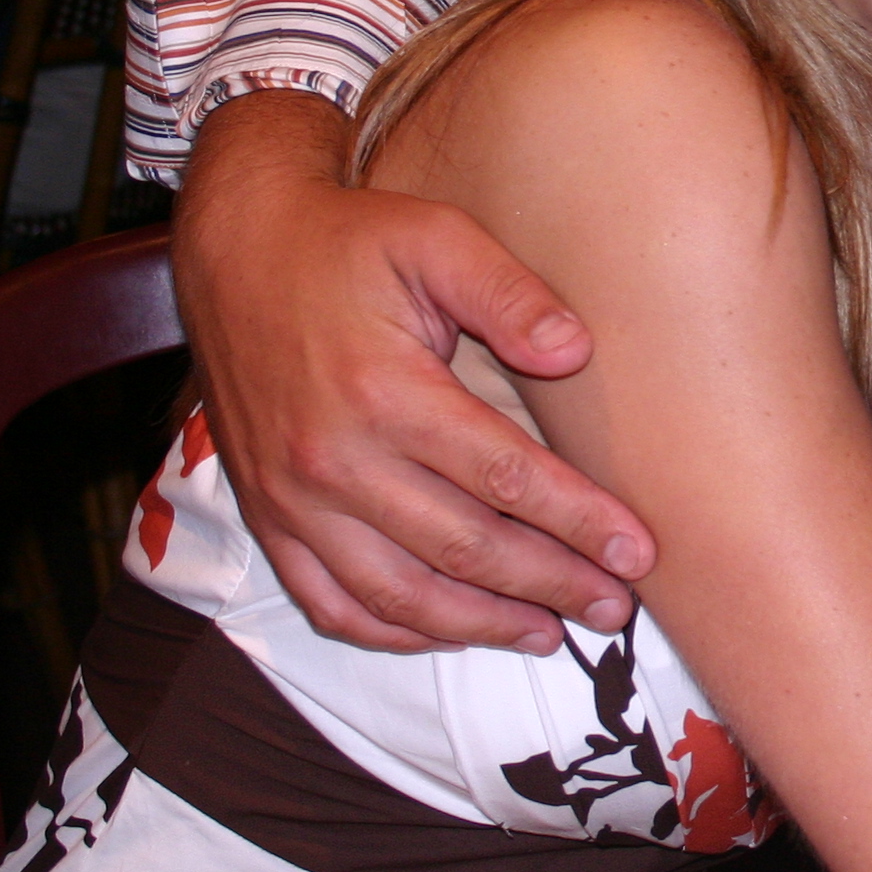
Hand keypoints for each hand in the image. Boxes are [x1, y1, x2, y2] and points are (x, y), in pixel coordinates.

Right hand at [172, 90, 653, 652]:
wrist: (234, 251)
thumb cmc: (346, 241)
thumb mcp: (434, 237)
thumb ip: (508, 293)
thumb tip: (575, 350)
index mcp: (385, 393)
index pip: (506, 479)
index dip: (579, 521)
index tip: (637, 552)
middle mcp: (334, 460)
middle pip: (464, 549)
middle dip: (550, 585)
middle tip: (614, 607)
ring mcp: (293, 499)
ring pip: (400, 595)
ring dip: (482, 625)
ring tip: (549, 633)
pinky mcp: (267, 517)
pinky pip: (330, 602)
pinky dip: (394, 632)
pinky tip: (451, 632)